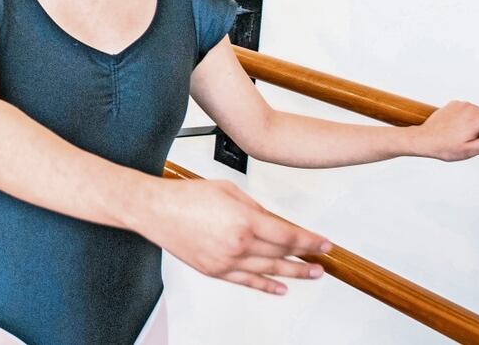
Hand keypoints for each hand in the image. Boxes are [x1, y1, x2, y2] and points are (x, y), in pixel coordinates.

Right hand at [140, 179, 329, 294]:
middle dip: (305, 258)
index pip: (288, 235)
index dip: (310, 241)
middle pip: (281, 255)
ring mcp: (226, 261)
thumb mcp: (228, 190)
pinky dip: (266, 286)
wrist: (155, 211)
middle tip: (321, 262)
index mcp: (244, 220)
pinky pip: (247, 282)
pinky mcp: (214, 271)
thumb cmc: (186, 196)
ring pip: (268, 271)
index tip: (323, 244)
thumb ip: (255, 207)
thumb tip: (274, 222)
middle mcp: (237, 244)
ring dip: (293, 274)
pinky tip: (280, 288)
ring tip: (310, 274)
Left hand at [413, 100, 478, 160]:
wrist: (422, 139)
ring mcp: (461, 104)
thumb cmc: (444, 147)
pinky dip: (473, 117)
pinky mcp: (454, 104)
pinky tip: (464, 128)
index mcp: (476, 118)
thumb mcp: (471, 149)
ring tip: (474, 136)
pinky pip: (470, 110)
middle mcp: (470, 107)